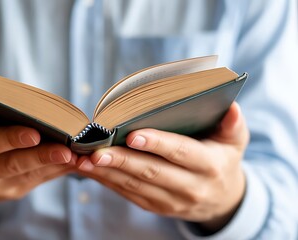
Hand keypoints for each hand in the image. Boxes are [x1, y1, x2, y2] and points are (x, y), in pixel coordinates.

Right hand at [0, 97, 75, 220]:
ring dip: (57, 164)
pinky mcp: (17, 191)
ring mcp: (2, 186)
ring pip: (33, 174)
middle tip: (66, 149)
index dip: (10, 138)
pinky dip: (60, 169)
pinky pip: (41, 179)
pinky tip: (78, 159)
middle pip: (15, 164)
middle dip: (41, 156)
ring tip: (80, 154)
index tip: (33, 132)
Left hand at [77, 102, 248, 231]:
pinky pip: (129, 194)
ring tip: (84, 160)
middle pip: (152, 172)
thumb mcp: (235, 141)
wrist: (222, 199)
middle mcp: (190, 187)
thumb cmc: (223, 159)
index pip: (181, 153)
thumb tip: (231, 107)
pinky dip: (108, 182)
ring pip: (136, 186)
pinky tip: (90, 170)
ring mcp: (171, 201)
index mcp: (209, 166)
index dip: (157, 144)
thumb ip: (232, 124)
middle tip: (97, 151)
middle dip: (123, 161)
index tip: (133, 135)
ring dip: (108, 173)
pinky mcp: (155, 207)